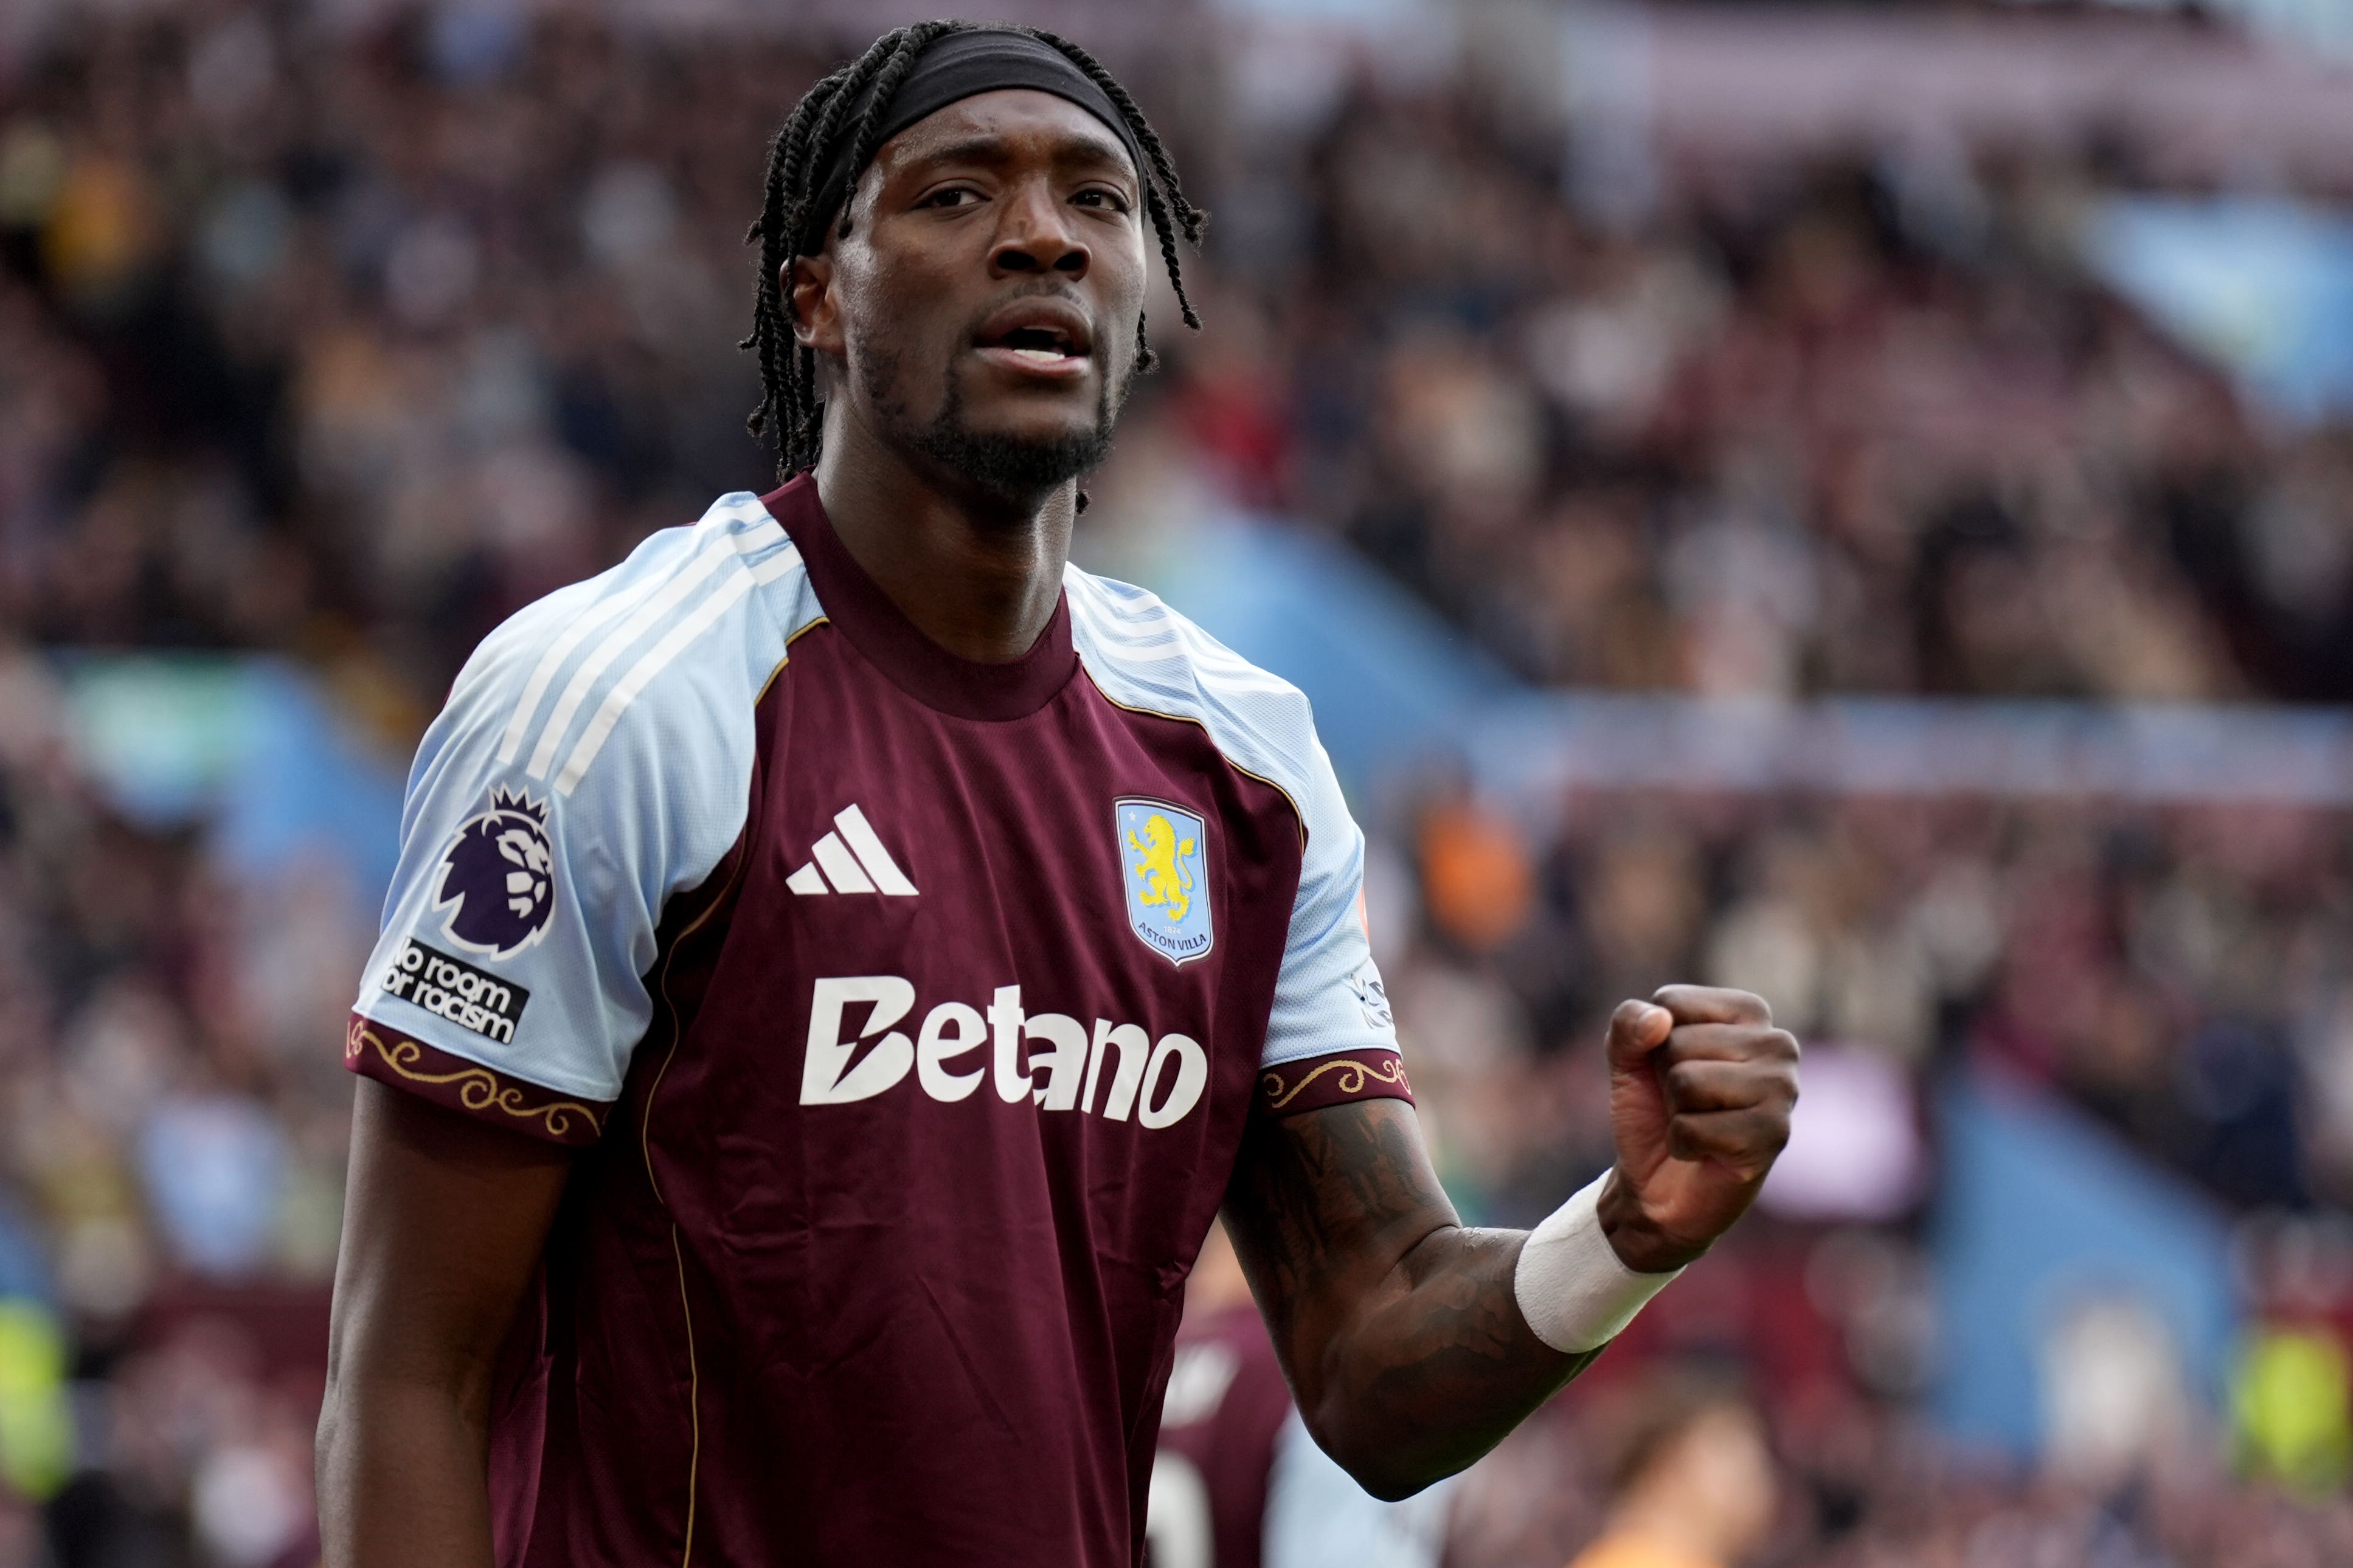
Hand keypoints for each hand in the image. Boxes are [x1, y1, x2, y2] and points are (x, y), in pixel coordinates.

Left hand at [1597, 986, 1798, 1273]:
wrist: (1659, 1185)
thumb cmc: (1653, 1112)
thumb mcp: (1627, 1060)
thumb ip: (1628, 1024)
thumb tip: (1658, 1019)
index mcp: (1749, 1011)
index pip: (1670, 1003)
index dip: (1652, 1042)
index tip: (1672, 1068)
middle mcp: (1778, 1044)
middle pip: (1677, 1044)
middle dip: (1665, 1081)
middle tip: (1686, 1105)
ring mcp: (1783, 1089)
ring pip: (1686, 1083)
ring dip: (1676, 1114)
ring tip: (1698, 1124)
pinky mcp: (1775, 1136)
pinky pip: (1693, 1129)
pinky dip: (1683, 1145)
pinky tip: (1706, 1152)